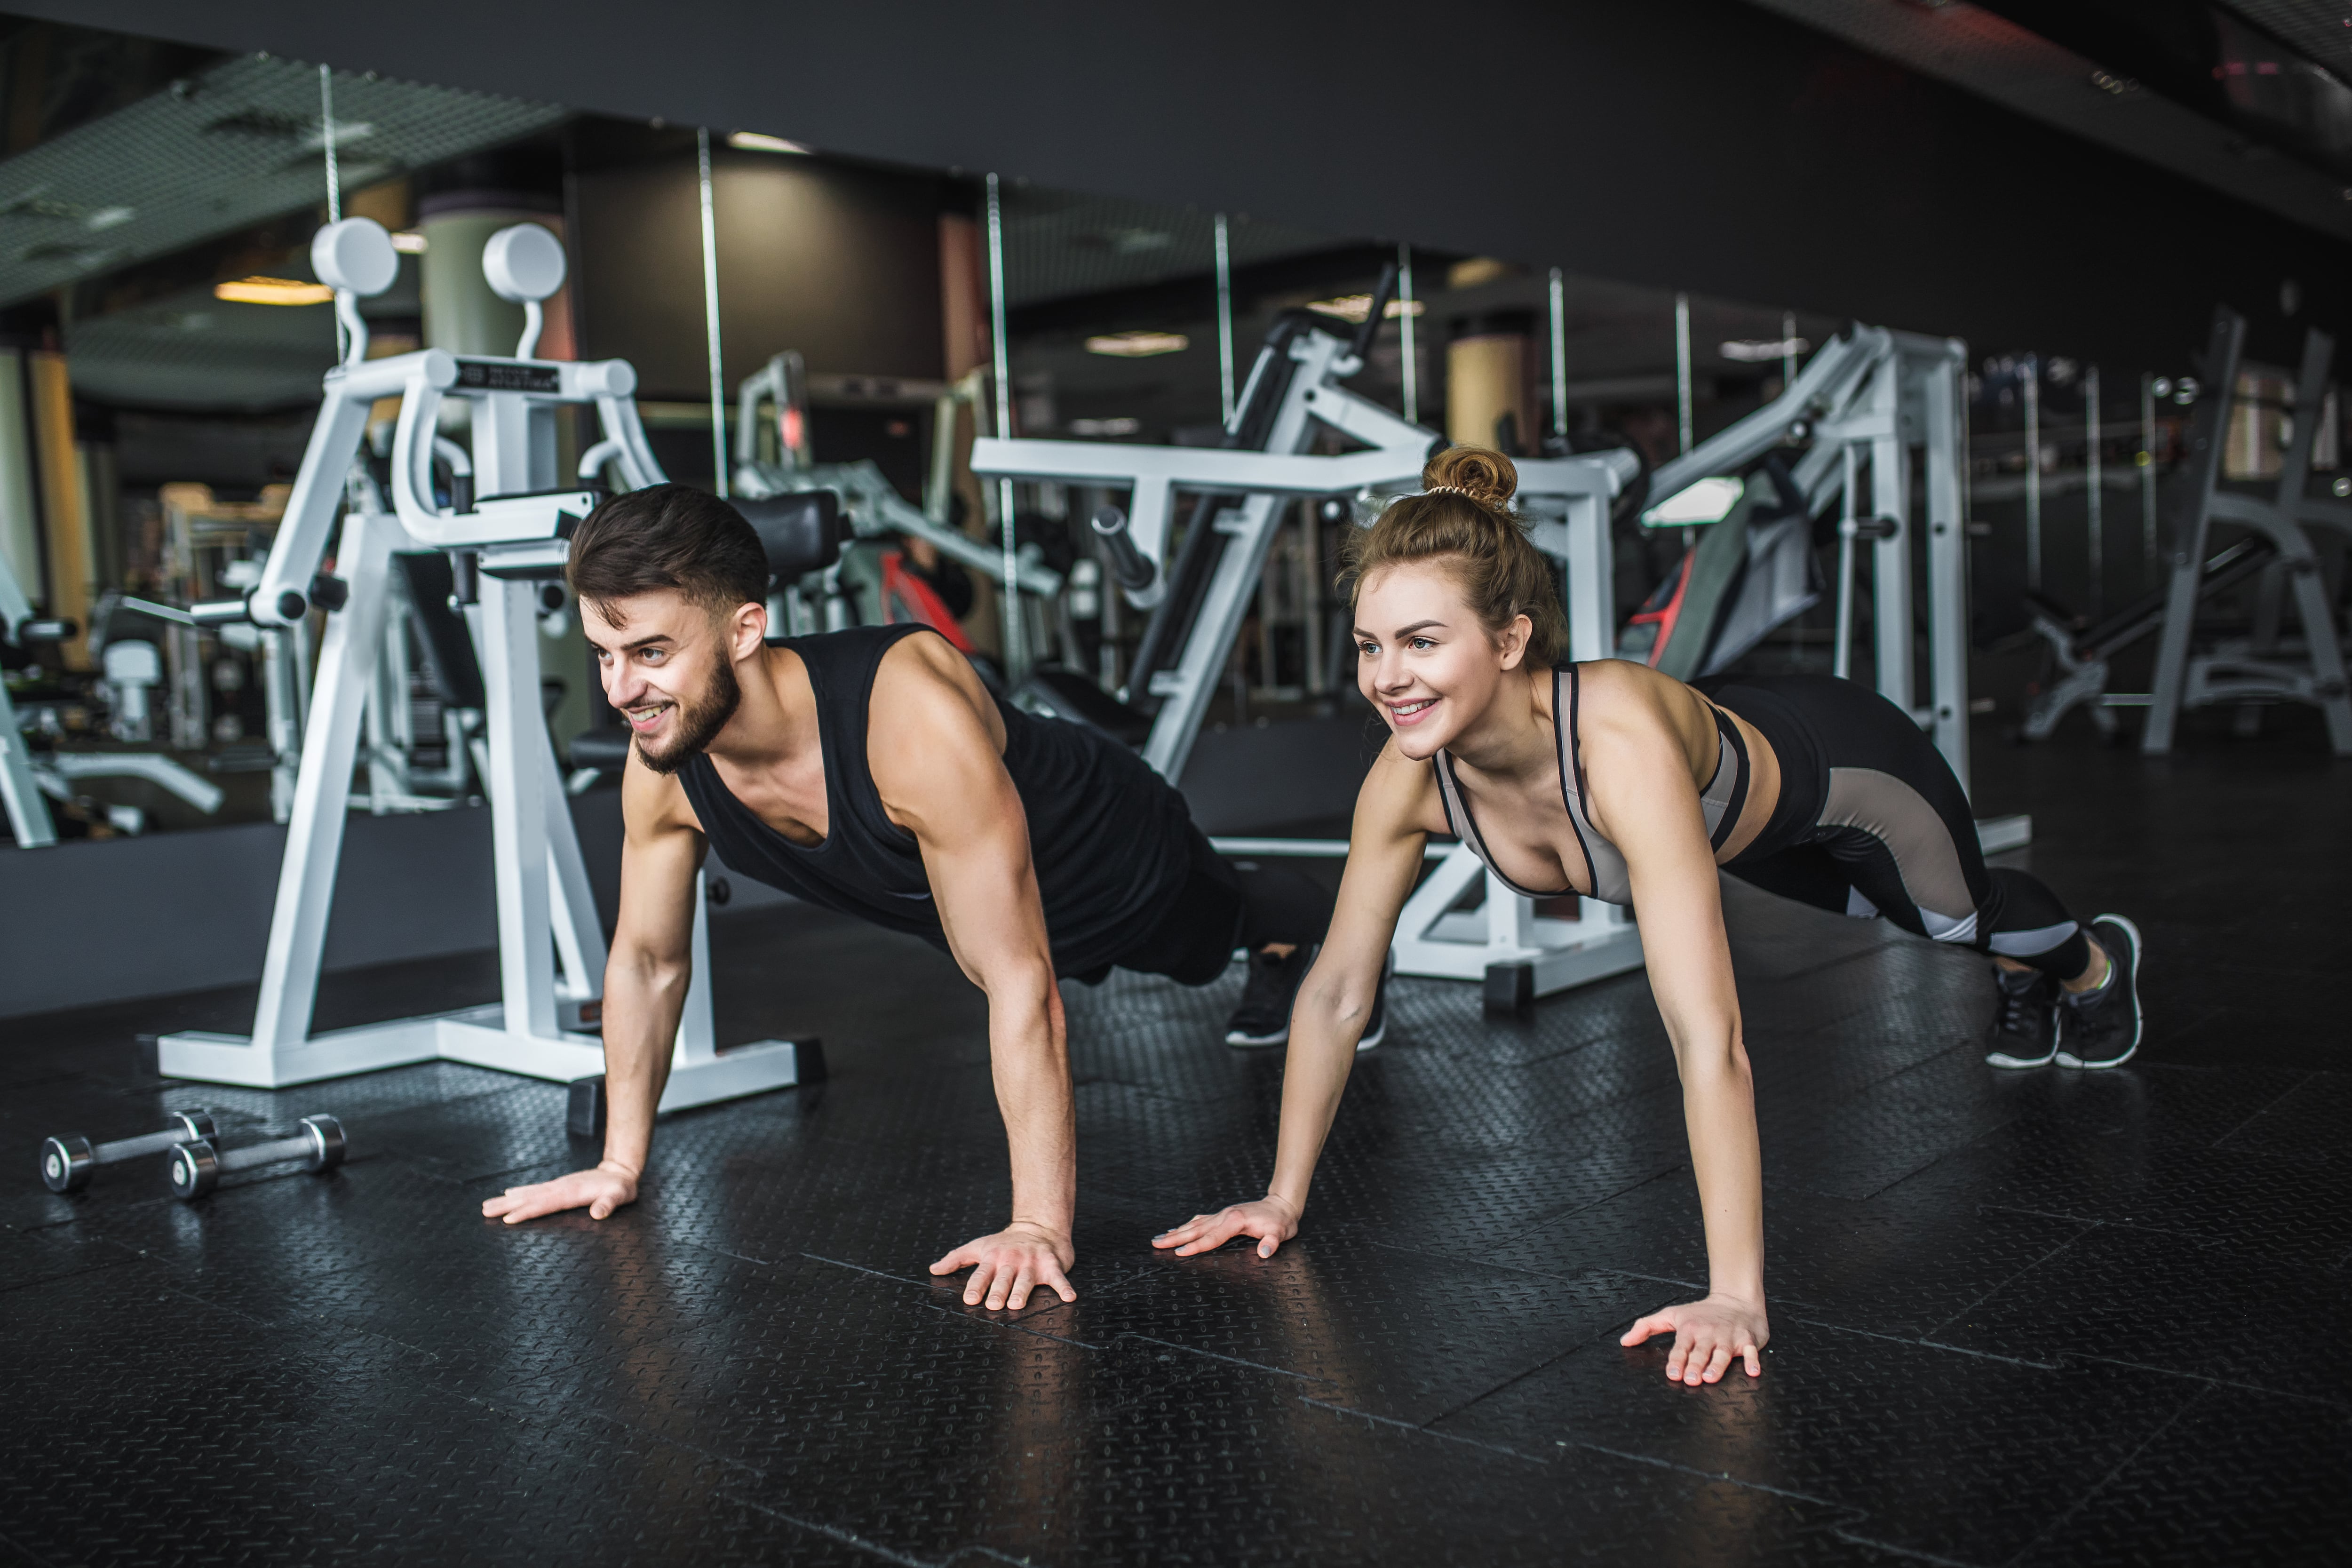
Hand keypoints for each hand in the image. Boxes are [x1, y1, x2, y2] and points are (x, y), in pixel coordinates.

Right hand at [480, 1161, 638, 1224]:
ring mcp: (558, 1186)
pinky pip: (535, 1190)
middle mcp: (560, 1188)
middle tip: (484, 1210)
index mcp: (571, 1193)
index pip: (544, 1204)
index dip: (527, 1212)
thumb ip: (609, 1204)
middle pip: (529, 1198)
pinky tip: (509, 1194)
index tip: (508, 1218)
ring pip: (528, 1193)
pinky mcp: (559, 1186)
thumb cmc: (620, 1187)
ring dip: (508, 1199)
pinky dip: (521, 1192)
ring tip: (488, 1205)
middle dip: (506, 1205)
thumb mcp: (620, 1196)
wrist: (620, 1170)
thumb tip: (598, 1213)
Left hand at [929, 1221, 1075, 1310]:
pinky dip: (1064, 1287)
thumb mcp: (979, 1246)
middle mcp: (1012, 1260)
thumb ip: (956, 1259)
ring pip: (1026, 1279)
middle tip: (994, 1305)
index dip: (976, 1286)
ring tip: (1017, 1304)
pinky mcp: (1052, 1265)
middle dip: (999, 1291)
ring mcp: (1032, 1262)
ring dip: (1022, 1291)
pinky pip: (1059, 1278)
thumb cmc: (1005, 1242)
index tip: (970, 1299)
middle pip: (1004, 1278)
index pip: (982, 1273)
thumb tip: (933, 1269)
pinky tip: (1069, 1298)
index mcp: (993, 1257)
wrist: (1039, 1227)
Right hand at [1152, 1195, 1298, 1258]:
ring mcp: (1222, 1214)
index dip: (1195, 1246)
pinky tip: (1178, 1229)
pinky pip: (1201, 1221)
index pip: (1211, 1237)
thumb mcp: (1281, 1233)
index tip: (1178, 1253)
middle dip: (1175, 1238)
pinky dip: (1187, 1226)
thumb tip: (1264, 1253)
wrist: (1282, 1205)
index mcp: (1235, 1220)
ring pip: (1195, 1224)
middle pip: (1196, 1229)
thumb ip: (1272, 1243)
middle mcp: (1224, 1215)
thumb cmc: (1281, 1222)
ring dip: (1176, 1232)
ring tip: (1158, 1238)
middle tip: (1155, 1243)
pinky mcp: (1223, 1215)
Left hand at [1620, 1293, 1768, 1383]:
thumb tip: (1624, 1341)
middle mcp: (1709, 1334)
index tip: (1673, 1373)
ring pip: (1723, 1353)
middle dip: (1695, 1365)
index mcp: (1690, 1329)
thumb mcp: (1671, 1315)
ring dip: (1717, 1366)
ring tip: (1711, 1378)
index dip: (1677, 1360)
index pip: (1681, 1347)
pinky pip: (1751, 1351)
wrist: (1735, 1300)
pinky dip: (1753, 1361)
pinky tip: (1752, 1372)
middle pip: (1701, 1352)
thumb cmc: (1701, 1313)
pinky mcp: (1748, 1340)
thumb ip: (1647, 1327)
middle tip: (1691, 1379)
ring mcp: (1729, 1337)